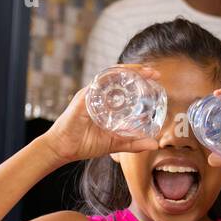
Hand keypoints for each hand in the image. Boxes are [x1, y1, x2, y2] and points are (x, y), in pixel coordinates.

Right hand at [42, 64, 162, 163]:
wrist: (64, 149)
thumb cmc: (86, 143)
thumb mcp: (115, 144)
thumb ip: (134, 143)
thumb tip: (154, 144)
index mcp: (106, 102)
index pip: (124, 85)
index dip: (139, 78)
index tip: (156, 78)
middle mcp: (98, 94)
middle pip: (119, 76)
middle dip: (137, 71)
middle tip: (154, 73)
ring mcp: (90, 94)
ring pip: (109, 76)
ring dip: (127, 71)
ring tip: (143, 72)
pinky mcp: (82, 98)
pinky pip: (96, 85)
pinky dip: (108, 79)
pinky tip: (121, 76)